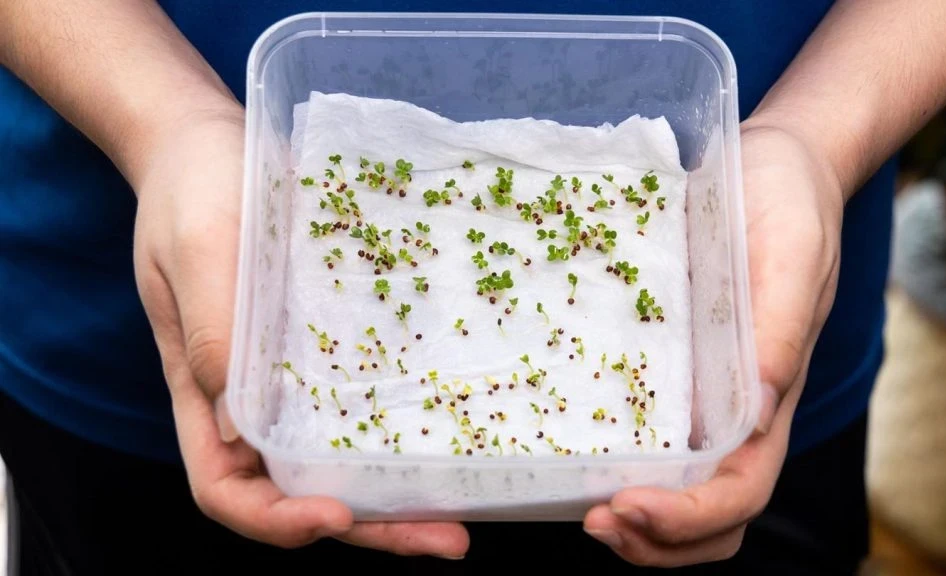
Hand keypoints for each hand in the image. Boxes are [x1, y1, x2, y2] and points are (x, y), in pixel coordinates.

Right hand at [132, 106, 469, 557]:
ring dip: (400, 493)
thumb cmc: (190, 192)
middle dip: (372, 527)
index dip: (276, 520)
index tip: (335, 515)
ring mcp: (294, 372)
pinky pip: (365, 399)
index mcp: (202, 391)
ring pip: (342, 458)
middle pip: (301, 491)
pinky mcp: (328, 339)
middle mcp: (250, 397)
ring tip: (468, 510)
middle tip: (447, 539)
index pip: (227, 489)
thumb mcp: (195, 252)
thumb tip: (244, 431)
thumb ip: (211, 335)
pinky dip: (404, 431)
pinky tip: (454, 435)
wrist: (209, 142)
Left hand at [582, 122, 844, 566]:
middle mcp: (734, 411)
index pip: (740, 491)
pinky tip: (567, 450)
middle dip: (655, 540)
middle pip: (708, 515)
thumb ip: (779, 328)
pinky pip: (643, 430)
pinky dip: (612, 461)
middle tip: (593, 521)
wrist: (775, 165)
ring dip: (633, 519)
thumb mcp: (793, 253)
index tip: (628, 505)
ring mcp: (699, 393)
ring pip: (675, 489)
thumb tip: (754, 410)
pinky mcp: (667, 364)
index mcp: (770, 396)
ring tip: (577, 507)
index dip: (689, 518)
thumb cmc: (793, 205)